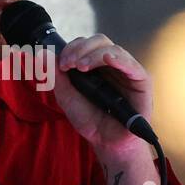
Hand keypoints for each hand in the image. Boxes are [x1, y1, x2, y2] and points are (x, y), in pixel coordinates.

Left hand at [50, 35, 152, 158]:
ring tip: (81, 66)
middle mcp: (112, 65)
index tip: (61, 63)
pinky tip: (107, 59)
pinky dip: (119, 59)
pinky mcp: (141, 81)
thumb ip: (57, 77)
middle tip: (68, 63)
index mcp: (96, 65)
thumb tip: (44, 55)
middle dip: (80, 49)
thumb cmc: (90, 120)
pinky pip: (131, 64)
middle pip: (99, 41)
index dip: (72, 48)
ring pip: (113, 49)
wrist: (106, 142)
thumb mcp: (67, 98)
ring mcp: (127, 71)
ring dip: (94, 54)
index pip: (85, 45)